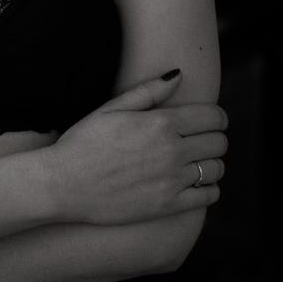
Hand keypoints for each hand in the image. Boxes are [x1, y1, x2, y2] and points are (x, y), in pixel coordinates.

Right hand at [44, 70, 228, 225]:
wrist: (63, 184)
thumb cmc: (83, 142)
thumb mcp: (111, 108)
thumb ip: (149, 91)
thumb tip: (178, 75)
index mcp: (161, 123)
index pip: (214, 117)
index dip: (216, 117)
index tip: (209, 121)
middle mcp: (172, 151)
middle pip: (219, 143)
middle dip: (214, 138)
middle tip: (200, 140)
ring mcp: (171, 180)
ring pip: (216, 169)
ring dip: (211, 163)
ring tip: (195, 162)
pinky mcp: (167, 206)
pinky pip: (207, 196)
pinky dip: (208, 189)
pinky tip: (193, 184)